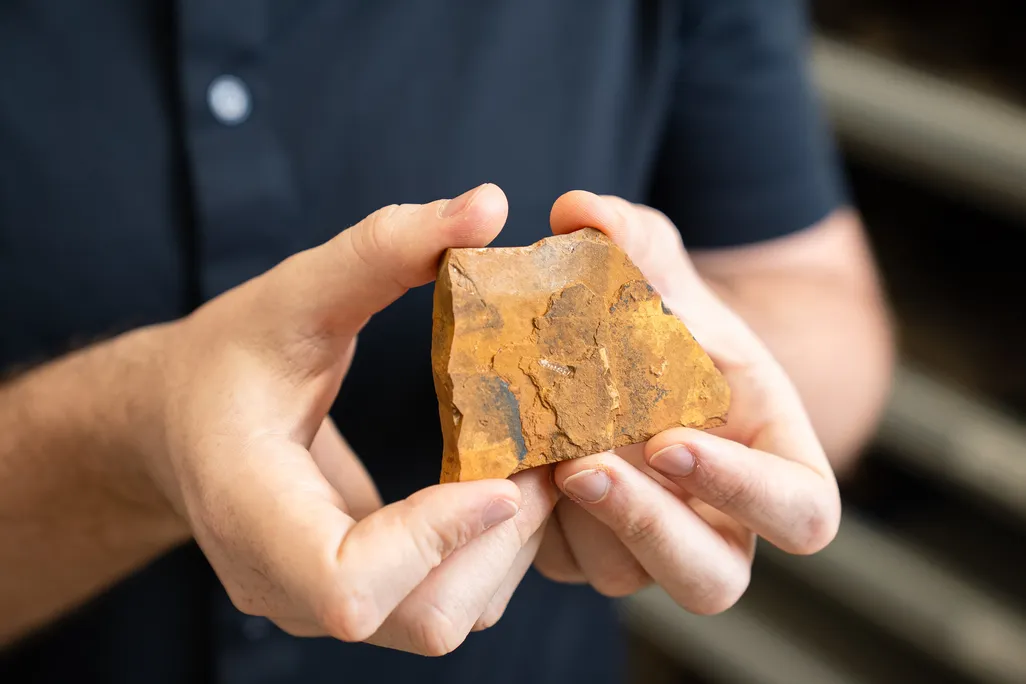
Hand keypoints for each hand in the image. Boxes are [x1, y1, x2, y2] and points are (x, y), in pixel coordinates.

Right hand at [147, 184, 557, 654]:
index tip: (504, 474)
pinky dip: (489, 555)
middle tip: (544, 457)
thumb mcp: (294, 292)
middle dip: (501, 540)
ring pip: (444, 621)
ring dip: (507, 550)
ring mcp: (317, 605)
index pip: (349, 586)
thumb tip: (488, 203)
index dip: (437, 539)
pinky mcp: (356, 598)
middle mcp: (283, 585)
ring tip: (532, 466)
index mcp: (251, 513)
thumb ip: (383, 247)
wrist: (180, 421)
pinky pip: (442, 604)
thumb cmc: (227, 358)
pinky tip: (503, 487)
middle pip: (421, 618)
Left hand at [533, 191, 840, 613]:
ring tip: (538, 455)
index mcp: (772, 463)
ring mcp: (650, 545)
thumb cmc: (670, 317)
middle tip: (584, 465)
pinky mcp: (584, 549)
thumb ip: (635, 240)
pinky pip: (564, 562)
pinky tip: (514, 465)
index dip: (746, 491)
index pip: (803, 513)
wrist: (625, 353)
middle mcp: (718, 520)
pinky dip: (536, 523)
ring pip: (626, 577)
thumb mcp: (661, 272)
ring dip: (581, 522)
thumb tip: (579, 211)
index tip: (669, 439)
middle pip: (712, 579)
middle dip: (649, 527)